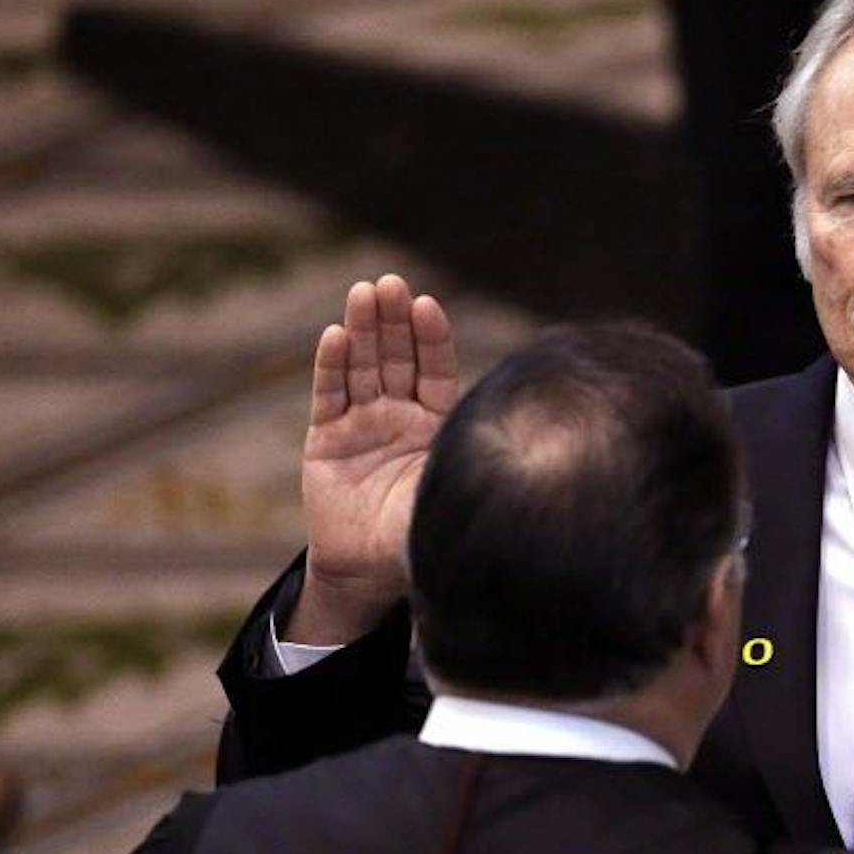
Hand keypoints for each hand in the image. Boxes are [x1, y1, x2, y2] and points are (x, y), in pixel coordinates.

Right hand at [287, 274, 459, 643]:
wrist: (370, 571)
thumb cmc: (421, 536)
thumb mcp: (453, 495)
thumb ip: (471, 467)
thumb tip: (528, 450)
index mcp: (436, 426)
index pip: (435, 371)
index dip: (431, 338)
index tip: (428, 305)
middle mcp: (399, 417)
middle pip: (396, 357)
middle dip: (393, 320)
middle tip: (390, 283)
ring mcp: (362, 424)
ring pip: (362, 367)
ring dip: (362, 329)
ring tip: (364, 292)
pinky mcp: (325, 440)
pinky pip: (328, 396)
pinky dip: (331, 365)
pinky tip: (334, 335)